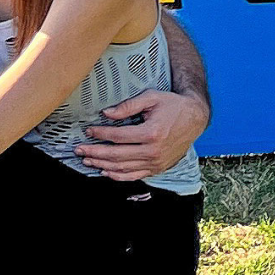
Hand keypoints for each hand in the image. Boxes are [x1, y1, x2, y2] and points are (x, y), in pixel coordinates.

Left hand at [74, 89, 208, 181]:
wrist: (195, 118)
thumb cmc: (173, 106)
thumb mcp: (152, 98)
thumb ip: (128, 105)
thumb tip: (106, 113)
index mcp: (151, 133)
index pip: (118, 136)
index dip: (100, 134)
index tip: (88, 131)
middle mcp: (153, 151)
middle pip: (116, 155)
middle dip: (94, 152)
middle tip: (79, 150)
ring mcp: (155, 162)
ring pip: (122, 168)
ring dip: (101, 165)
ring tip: (87, 159)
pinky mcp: (157, 168)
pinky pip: (133, 176)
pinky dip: (117, 176)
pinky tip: (105, 171)